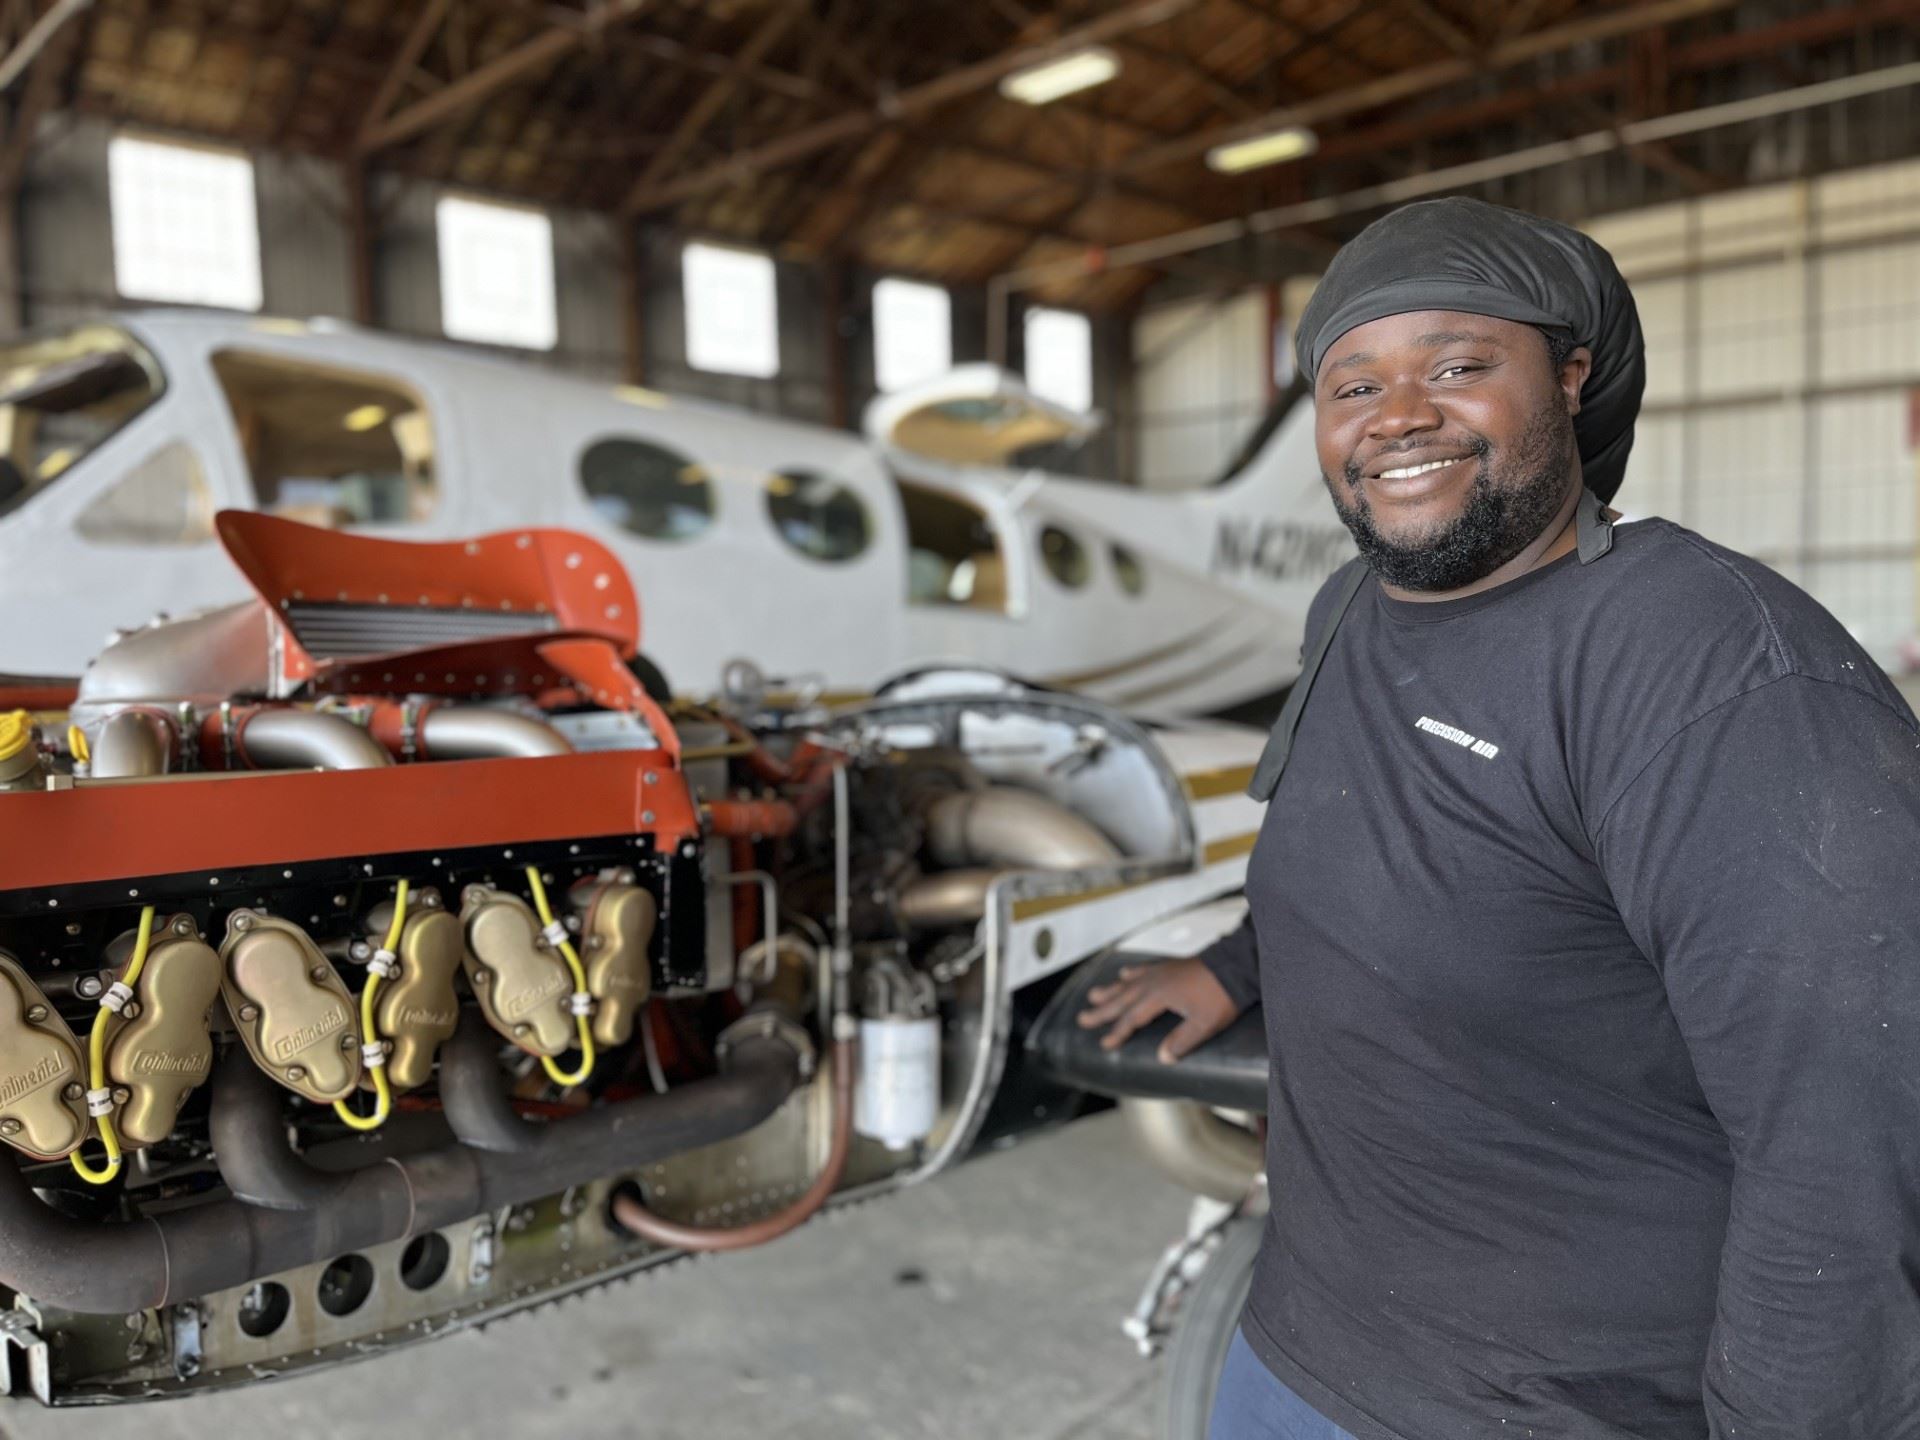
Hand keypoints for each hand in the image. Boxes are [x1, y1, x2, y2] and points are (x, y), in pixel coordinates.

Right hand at [1075, 957, 1240, 1064]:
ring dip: (1111, 990)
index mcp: (1159, 997)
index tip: (1105, 1044)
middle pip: (1122, 998)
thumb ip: (1182, 1041)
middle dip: (1102, 1010)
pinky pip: (1143, 969)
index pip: (1132, 1018)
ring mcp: (1161, 971)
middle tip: (1082, 1017)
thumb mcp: (1204, 1024)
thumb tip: (1163, 1058)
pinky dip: (1132, 973)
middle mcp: (1154, 982)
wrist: (1236, 966)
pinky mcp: (1170, 965)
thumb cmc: (1221, 996)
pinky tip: (1124, 973)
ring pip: (1129, 982)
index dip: (1118, 1032)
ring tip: (1094, 994)